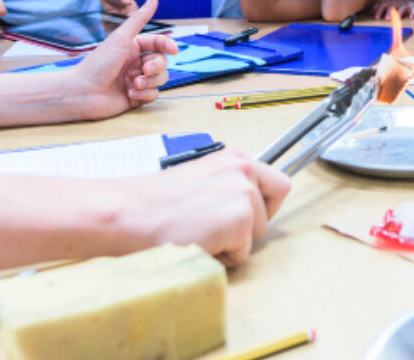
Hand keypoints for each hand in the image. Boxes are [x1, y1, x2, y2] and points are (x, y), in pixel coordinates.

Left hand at [71, 0, 176, 117]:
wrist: (83, 92)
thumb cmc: (100, 62)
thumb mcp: (121, 38)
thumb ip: (139, 18)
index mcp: (133, 46)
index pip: (158, 43)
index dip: (168, 45)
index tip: (174, 50)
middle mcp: (136, 62)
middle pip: (162, 62)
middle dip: (157, 67)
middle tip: (145, 70)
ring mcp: (136, 79)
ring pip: (160, 79)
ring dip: (150, 82)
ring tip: (134, 84)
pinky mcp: (136, 97)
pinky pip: (153, 95)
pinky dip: (145, 95)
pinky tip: (130, 94)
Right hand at [132, 148, 290, 265]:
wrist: (136, 211)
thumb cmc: (156, 199)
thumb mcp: (198, 177)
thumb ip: (226, 184)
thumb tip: (243, 204)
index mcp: (232, 157)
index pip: (277, 182)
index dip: (265, 203)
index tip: (251, 213)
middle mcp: (243, 169)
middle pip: (271, 211)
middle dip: (249, 225)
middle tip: (215, 225)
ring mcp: (244, 194)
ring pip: (256, 234)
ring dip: (232, 241)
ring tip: (200, 230)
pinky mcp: (241, 220)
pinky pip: (242, 254)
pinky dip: (221, 256)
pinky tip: (198, 240)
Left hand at [372, 0, 413, 19]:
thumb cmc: (392, 3)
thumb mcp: (383, 3)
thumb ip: (377, 8)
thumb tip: (370, 14)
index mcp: (386, 4)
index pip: (381, 6)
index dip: (378, 11)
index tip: (376, 17)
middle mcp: (394, 5)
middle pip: (391, 8)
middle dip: (388, 13)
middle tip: (386, 19)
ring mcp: (403, 6)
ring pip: (401, 9)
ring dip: (399, 13)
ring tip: (397, 18)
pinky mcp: (411, 8)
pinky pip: (412, 10)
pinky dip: (412, 13)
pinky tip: (411, 17)